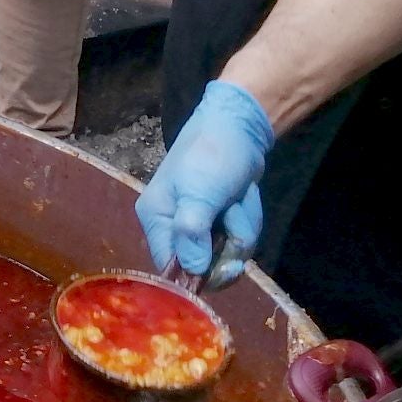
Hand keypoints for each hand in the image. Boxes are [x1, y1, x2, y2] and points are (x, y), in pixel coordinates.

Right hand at [135, 79, 274, 282]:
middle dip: (227, 245)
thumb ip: (191, 233)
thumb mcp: (199, 194)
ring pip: (226, 253)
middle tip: (232, 218)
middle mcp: (172, 226)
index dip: (194, 274)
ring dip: (240, 229)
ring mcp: (199, 225)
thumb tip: (191, 272)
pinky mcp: (220, 221)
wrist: (240, 127)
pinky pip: (237, 239)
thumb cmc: (211, 156)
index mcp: (156, 218)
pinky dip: (246, 221)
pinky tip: (242, 199)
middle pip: (202, 266)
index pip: (168, 267)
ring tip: (236, 199)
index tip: (221, 264)